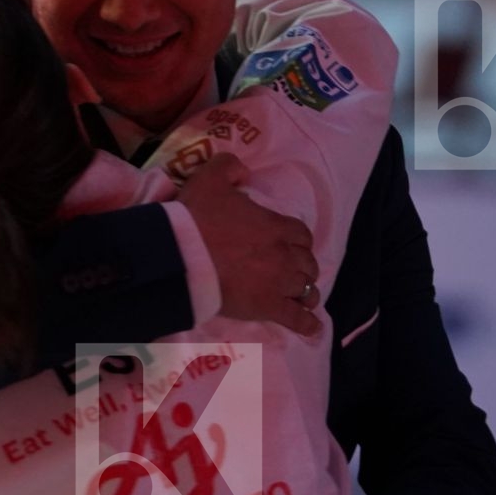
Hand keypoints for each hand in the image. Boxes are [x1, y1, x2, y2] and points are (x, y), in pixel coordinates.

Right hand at [176, 154, 320, 336]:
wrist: (183, 255)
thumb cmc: (198, 217)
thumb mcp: (210, 177)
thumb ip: (228, 166)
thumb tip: (242, 171)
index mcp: (275, 225)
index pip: (301, 234)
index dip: (297, 239)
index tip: (291, 243)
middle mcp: (284, 254)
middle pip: (307, 262)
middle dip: (304, 266)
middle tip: (293, 270)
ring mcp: (278, 283)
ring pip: (306, 289)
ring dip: (307, 291)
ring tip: (304, 297)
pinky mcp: (267, 307)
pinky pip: (296, 318)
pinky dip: (307, 324)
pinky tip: (312, 327)